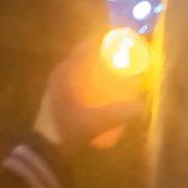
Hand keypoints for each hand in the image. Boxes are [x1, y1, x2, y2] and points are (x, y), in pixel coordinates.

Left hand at [33, 38, 146, 153]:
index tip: (123, 38)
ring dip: (97, 60)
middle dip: (104, 50)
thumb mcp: (95, 122)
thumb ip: (119, 113)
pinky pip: (78, 72)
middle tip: (124, 52)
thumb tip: (142, 105)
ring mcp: (58, 80)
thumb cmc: (67, 130)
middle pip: (85, 52)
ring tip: (116, 64)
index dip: (105, 39)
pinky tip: (101, 80)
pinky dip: (90, 70)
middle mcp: (62, 70)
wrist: (44, 149)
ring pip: (81, 62)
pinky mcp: (59, 91)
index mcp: (68, 71)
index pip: (89, 45)